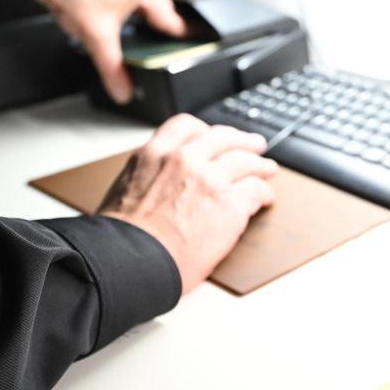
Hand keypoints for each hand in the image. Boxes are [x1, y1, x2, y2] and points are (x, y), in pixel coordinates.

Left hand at [32, 0, 186, 103]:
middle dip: (161, 30)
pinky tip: (126, 21)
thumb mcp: (97, 38)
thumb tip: (123, 90)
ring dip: (147, 19)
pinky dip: (135, 9)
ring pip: (149, 1)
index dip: (182, 37)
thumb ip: (113, 69)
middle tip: (163, 49)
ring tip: (143, 36)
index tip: (194, 46)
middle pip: (162, 9)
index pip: (171, 19)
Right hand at [99, 114, 276, 294]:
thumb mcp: (125, 188)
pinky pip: (257, 190)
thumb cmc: (122, 239)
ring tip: (268, 170)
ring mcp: (210, 179)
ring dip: (260, 165)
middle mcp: (184, 159)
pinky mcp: (230, 204)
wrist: (130, 262)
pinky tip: (265, 199)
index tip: (214, 137)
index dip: (207, 131)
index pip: (187, 126)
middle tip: (254, 146)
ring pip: (246, 161)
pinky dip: (264, 193)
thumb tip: (160, 182)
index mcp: (155, 154)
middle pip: (224, 138)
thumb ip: (149, 175)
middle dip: (242, 141)